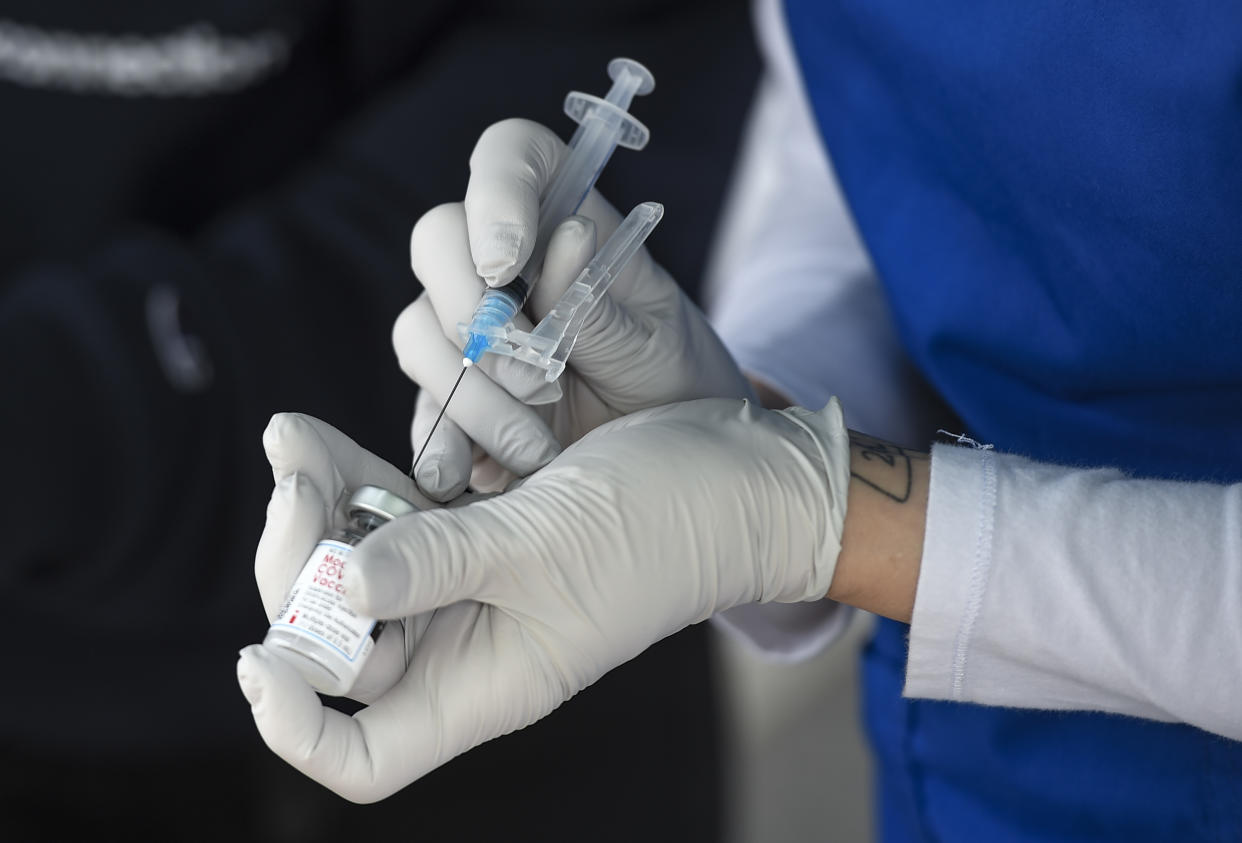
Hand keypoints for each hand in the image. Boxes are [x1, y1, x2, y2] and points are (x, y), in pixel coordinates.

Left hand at [238, 397, 849, 801]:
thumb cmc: (664, 524)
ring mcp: (469, 584)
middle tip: (293, 488)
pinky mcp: (476, 528)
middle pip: (337, 646)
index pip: (364, 756)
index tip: (257, 655)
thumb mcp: (547, 545)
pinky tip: (315, 436)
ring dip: (313, 511)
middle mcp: (465, 644)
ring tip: (292, 442)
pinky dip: (350, 480)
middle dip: (295, 571)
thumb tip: (334, 580)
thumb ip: (440, 561)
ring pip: (354, 571)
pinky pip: (390, 517)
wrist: (736, 474)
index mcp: (485, 682)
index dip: (295, 726)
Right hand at [394, 118, 753, 499]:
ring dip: (471, 393)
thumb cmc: (673, 382)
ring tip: (539, 450)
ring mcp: (468, 331)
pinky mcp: (453, 395)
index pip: (512, 155)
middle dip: (472, 310)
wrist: (665, 461)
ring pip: (419, 329)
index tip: (507, 261)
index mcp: (564, 221)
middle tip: (535, 375)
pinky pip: (422, 408)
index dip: (496, 189)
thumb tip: (565, 240)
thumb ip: (605, 305)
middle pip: (438, 238)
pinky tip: (475, 478)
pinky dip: (442, 445)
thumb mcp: (658, 345)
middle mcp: (504, 267)